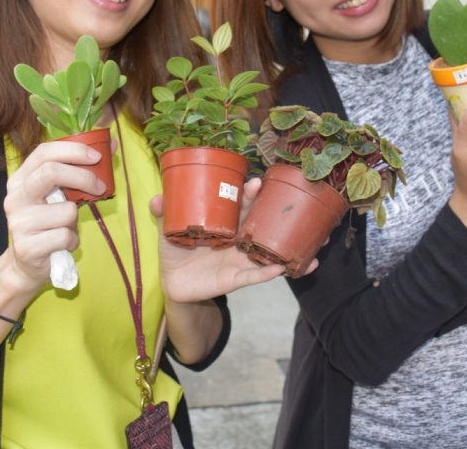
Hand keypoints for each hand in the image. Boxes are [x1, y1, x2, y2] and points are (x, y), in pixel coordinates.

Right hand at [2, 140, 108, 289]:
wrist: (26, 264)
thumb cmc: (48, 223)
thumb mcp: (60, 194)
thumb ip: (79, 170)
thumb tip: (110, 144)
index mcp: (20, 179)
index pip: (43, 153)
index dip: (73, 150)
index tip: (97, 157)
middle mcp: (15, 197)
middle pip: (51, 173)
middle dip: (83, 177)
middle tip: (100, 187)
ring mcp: (18, 222)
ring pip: (66, 210)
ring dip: (75, 220)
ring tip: (65, 227)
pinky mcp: (27, 247)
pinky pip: (65, 236)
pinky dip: (72, 240)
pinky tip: (62, 243)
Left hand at [152, 177, 316, 303]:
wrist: (174, 285)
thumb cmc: (175, 251)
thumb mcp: (167, 231)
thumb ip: (162, 214)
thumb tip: (157, 198)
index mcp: (224, 223)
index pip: (239, 205)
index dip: (247, 193)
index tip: (254, 181)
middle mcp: (236, 239)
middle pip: (257, 222)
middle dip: (268, 210)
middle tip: (277, 197)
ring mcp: (238, 259)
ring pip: (266, 251)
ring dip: (286, 247)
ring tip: (309, 242)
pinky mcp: (234, 279)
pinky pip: (254, 276)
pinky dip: (267, 273)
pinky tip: (281, 269)